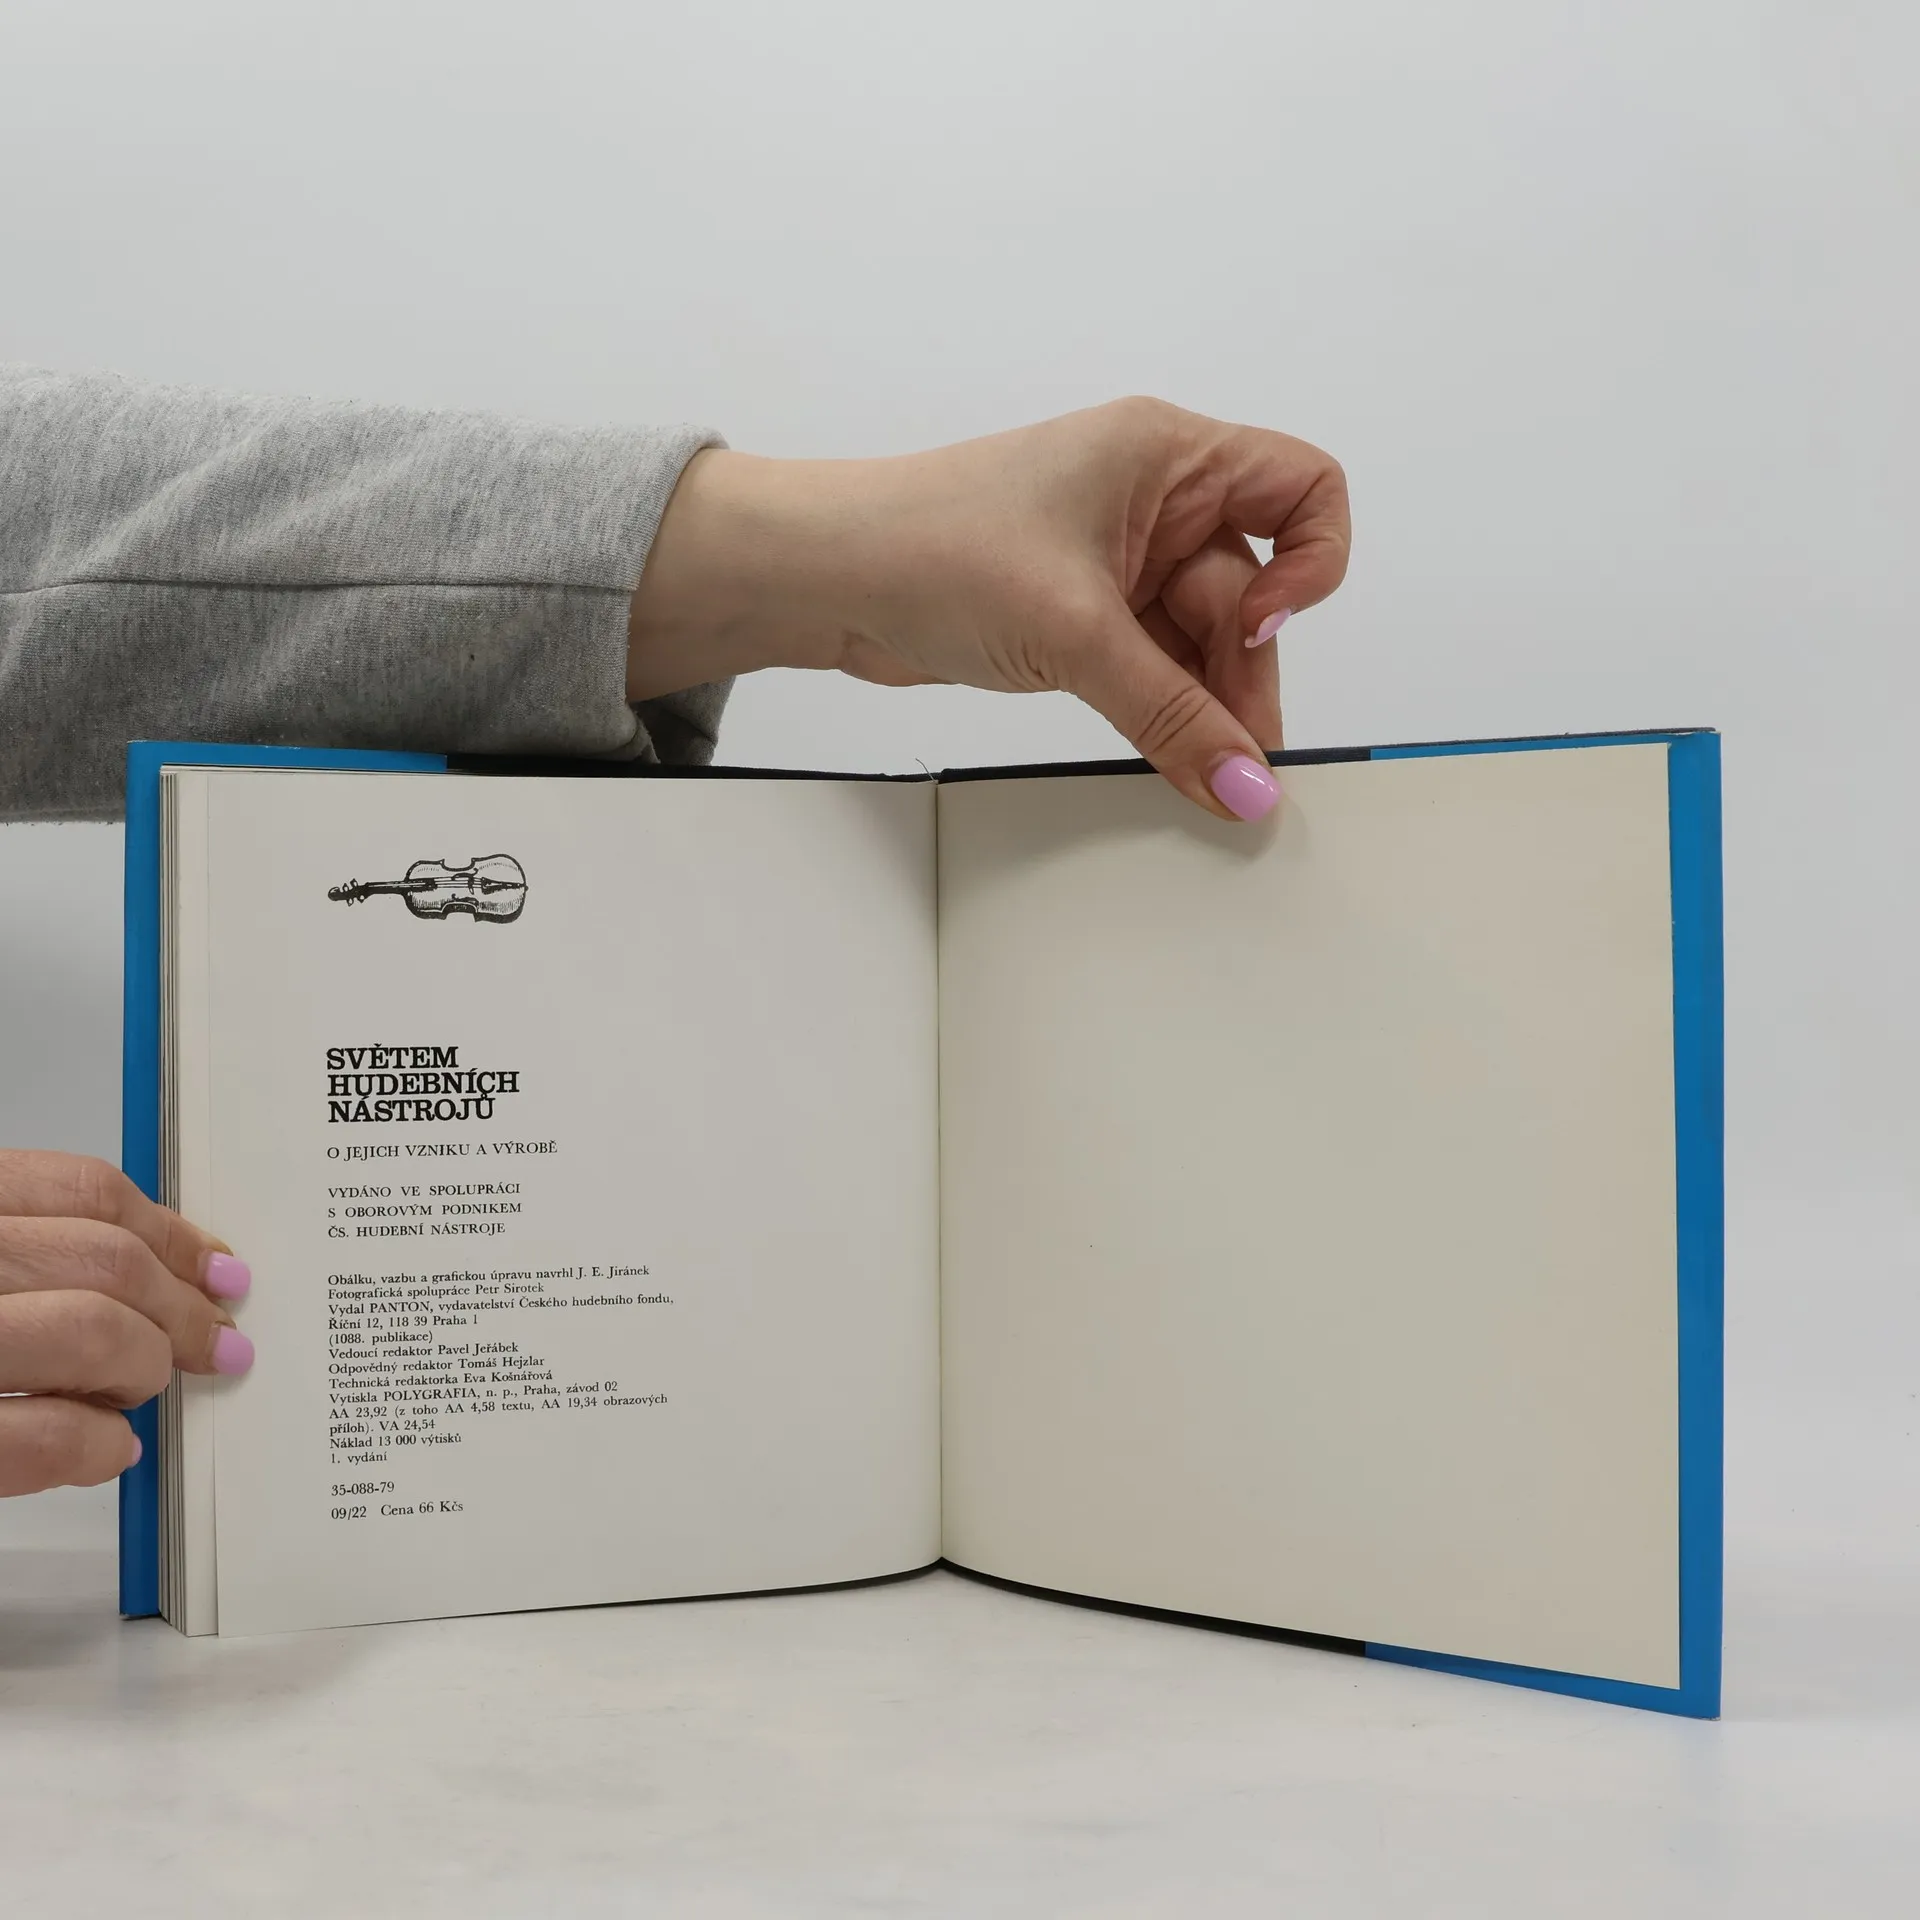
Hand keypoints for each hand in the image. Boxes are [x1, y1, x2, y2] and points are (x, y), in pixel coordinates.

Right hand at [0, 1151, 253, 1496]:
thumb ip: (21, 1252)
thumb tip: (154, 1270)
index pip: (80, 1190)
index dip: (170, 1232)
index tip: (215, 1266)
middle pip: (102, 1261)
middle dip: (178, 1308)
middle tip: (212, 1341)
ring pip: (90, 1333)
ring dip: (143, 1367)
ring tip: (141, 1390)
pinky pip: (40, 1435)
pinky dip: (95, 1444)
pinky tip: (105, 1447)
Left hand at [627, 397, 1349, 820]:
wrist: (825, 576)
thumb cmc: (928, 545)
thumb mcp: (1072, 632)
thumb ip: (1170, 714)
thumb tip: (1244, 781)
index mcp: (1166, 455)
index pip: (1303, 488)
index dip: (1311, 562)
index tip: (1264, 624)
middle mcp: (1153, 500)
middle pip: (1253, 587)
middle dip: (1244, 670)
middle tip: (1237, 757)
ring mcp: (1118, 561)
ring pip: (1203, 637)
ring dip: (1206, 704)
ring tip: (1203, 771)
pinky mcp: (1084, 614)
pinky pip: (1155, 666)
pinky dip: (1166, 711)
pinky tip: (1171, 758)